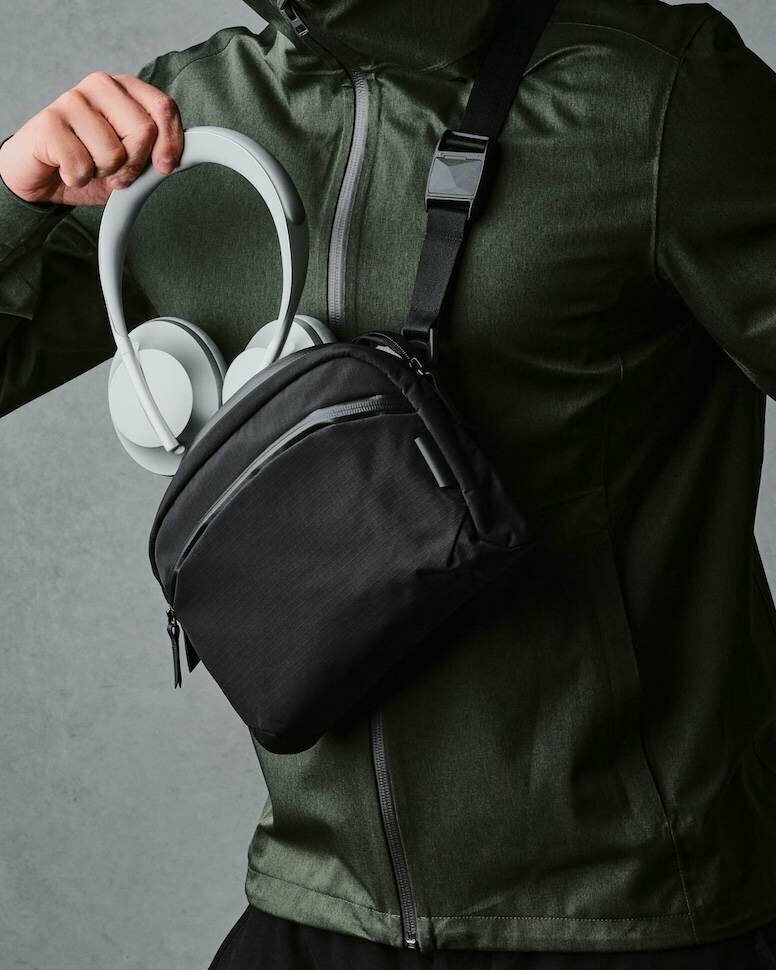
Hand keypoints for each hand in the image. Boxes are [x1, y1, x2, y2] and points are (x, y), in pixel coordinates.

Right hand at [0, 71, 183, 206]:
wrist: (41, 176)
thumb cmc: (88, 163)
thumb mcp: (130, 161)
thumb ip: (154, 153)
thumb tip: (175, 158)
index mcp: (125, 90)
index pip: (164, 107)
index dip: (171, 143)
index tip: (164, 166)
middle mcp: (99, 86)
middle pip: (143, 131)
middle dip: (134, 165)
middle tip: (115, 171)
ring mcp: (71, 100)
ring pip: (114, 153)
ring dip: (103, 174)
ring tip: (88, 166)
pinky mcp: (48, 122)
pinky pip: (83, 166)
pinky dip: (78, 179)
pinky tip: (67, 169)